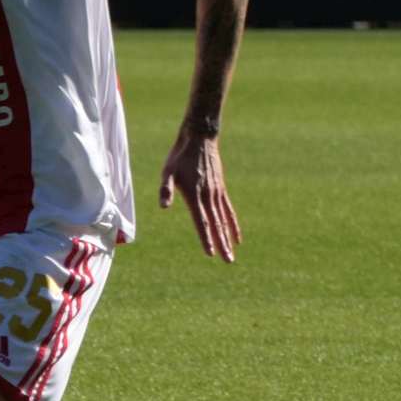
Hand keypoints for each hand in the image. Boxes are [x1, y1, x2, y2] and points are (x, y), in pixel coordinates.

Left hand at [159, 130, 241, 261]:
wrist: (200, 138)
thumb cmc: (180, 156)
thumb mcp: (167, 171)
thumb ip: (166, 190)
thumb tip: (163, 206)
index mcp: (195, 195)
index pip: (202, 222)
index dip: (206, 238)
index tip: (210, 253)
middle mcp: (209, 197)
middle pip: (216, 225)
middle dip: (221, 244)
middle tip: (228, 261)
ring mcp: (217, 193)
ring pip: (224, 220)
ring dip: (228, 238)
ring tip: (233, 253)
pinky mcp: (221, 189)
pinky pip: (229, 210)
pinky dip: (233, 223)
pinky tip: (237, 236)